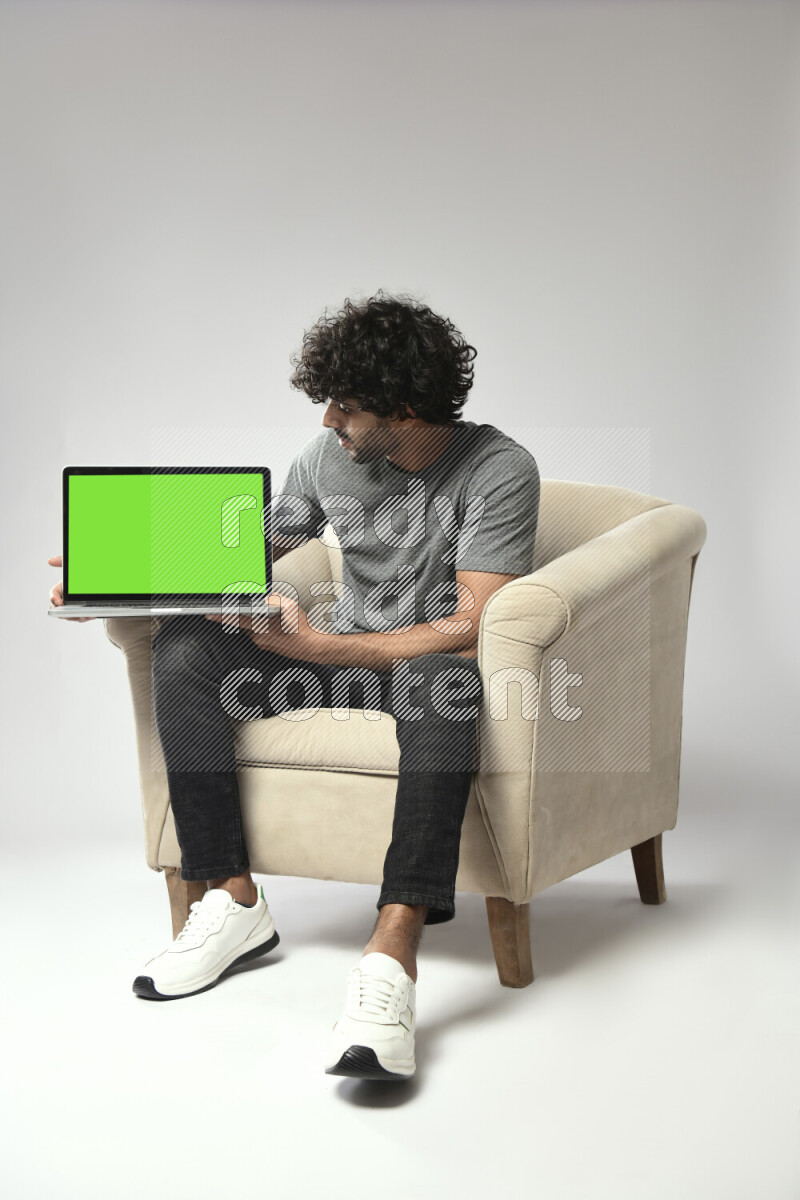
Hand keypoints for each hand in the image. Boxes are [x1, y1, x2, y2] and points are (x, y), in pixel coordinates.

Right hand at [48, 554, 94, 621]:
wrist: (94, 583)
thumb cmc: (77, 574)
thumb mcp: (70, 567)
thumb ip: (61, 561)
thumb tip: (50, 561)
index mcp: (59, 590)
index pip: (53, 595)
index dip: (54, 599)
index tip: (59, 601)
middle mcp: (62, 600)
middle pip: (59, 610)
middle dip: (65, 612)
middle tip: (74, 612)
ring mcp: (70, 607)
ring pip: (69, 616)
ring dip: (76, 617)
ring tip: (85, 615)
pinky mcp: (79, 612)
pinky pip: (79, 618)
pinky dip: (84, 618)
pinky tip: (91, 616)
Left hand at [206, 592, 323, 660]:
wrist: (311, 647)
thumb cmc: (301, 628)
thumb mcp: (288, 606)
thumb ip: (273, 599)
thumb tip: (266, 599)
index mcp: (260, 625)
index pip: (235, 619)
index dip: (220, 616)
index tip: (208, 614)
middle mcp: (258, 636)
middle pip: (244, 624)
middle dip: (244, 617)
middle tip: (246, 613)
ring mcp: (263, 644)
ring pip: (253, 630)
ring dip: (258, 624)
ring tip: (275, 621)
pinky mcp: (269, 648)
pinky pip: (262, 636)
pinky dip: (266, 630)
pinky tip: (279, 628)